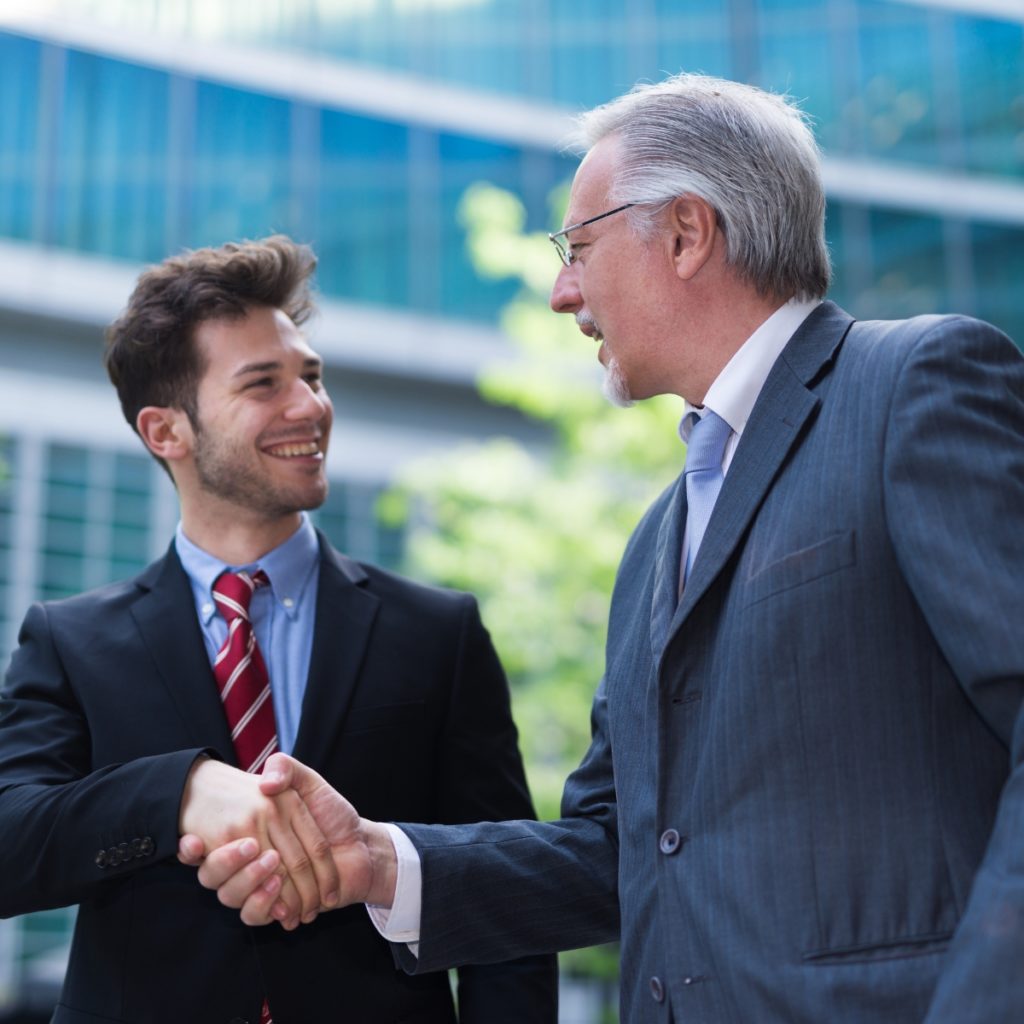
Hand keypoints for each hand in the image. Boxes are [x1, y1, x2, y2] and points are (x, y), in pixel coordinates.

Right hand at [177, 758, 339, 928]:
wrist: (363, 846)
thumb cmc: (336, 814)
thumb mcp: (310, 782)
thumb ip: (287, 770)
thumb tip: (265, 783)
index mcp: (253, 828)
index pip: (225, 840)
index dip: (209, 847)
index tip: (207, 844)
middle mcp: (250, 857)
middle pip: (221, 872)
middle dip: (236, 868)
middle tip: (258, 853)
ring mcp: (259, 883)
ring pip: (233, 895)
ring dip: (251, 888)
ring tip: (275, 875)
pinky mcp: (273, 906)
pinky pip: (253, 914)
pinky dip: (265, 909)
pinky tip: (282, 906)